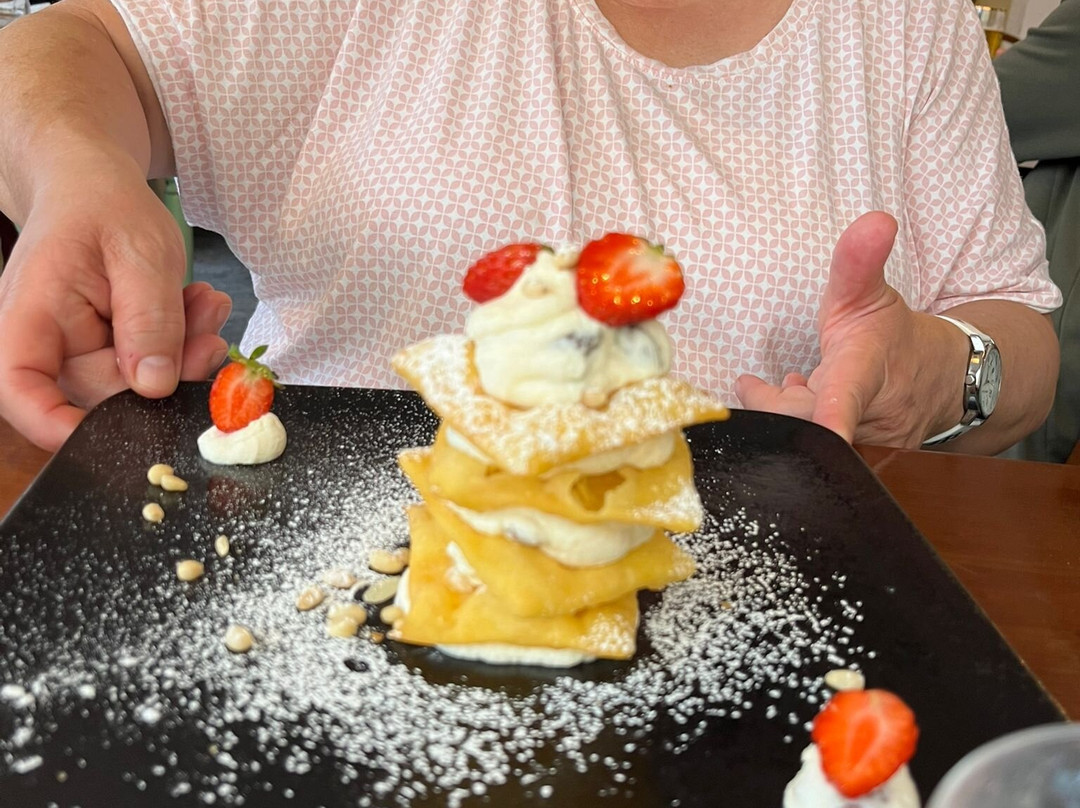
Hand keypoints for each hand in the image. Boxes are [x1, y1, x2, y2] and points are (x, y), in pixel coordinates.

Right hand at [0, 172, 230, 450]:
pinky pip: (152, 366)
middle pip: (103, 394)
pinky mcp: (113, 349)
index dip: (57, 427)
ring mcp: (81, 350)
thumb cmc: (102, 205)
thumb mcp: (138, 250)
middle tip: (209, 332)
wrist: (94, 183)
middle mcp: (48, 343)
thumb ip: (148, 319)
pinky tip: (197, 306)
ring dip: (185, 351)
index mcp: (29, 317)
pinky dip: (185, 342)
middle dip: (166, 371)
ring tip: (205, 305)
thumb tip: (154, 386)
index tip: (118, 434)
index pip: (21, 390)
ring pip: (138, 384)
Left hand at [735, 211, 950, 446]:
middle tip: (754, 384)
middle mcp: (870, 418)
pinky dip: (797, 428)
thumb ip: (858, 260)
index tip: (825, 431)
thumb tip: (875, 219)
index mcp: (864, 372)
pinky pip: (816, 454)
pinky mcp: (860, 462)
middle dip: (773, 408)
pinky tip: (793, 402)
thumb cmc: (890, 337)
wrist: (939, 379)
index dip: (831, 416)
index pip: (843, 398)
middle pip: (804, 425)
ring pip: (807, 443)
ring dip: (784, 416)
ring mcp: (868, 446)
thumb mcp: (870, 293)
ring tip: (779, 387)